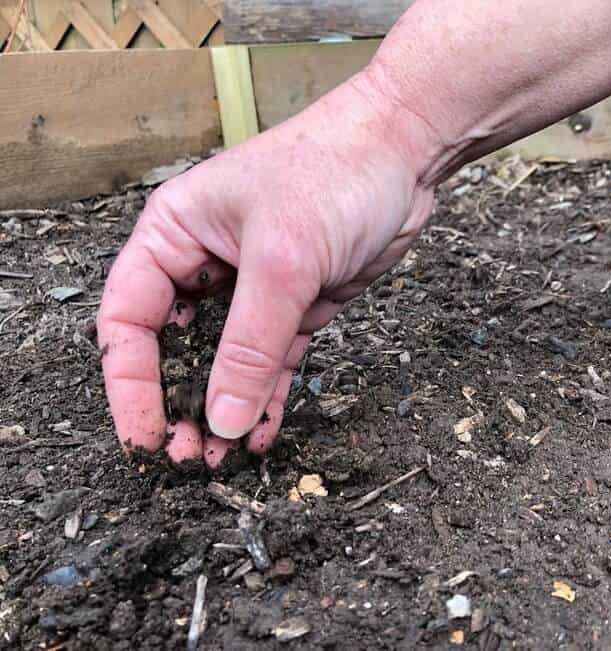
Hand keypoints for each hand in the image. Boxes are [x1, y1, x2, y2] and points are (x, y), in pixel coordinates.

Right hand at [97, 72, 435, 466]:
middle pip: (175, 347)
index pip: (130, 319)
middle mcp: (206, 263)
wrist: (406, 154)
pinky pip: (273, 360)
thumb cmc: (334, 174)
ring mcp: (254, 287)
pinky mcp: (298, 304)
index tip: (144, 435)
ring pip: (226, 362)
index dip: (129, 382)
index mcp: (174, 236)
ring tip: (223, 460)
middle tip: (189, 458)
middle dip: (179, 404)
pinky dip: (270, 397)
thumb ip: (250, 345)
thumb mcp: (282, 262)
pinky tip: (265, 434)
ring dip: (225, 410)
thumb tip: (222, 420)